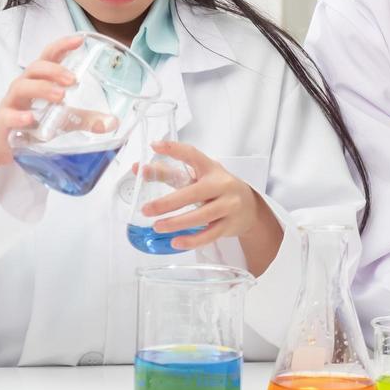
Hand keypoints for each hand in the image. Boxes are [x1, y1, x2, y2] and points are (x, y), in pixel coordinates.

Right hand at [0, 35, 81, 180]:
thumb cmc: (30, 124)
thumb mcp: (60, 120)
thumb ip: (84, 119)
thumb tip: (112, 122)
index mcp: (38, 81)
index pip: (49, 57)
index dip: (62, 45)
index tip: (79, 40)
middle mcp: (23, 87)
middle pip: (35, 68)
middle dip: (54, 70)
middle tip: (73, 80)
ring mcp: (11, 104)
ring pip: (21, 87)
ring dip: (41, 88)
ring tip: (60, 96)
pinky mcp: (2, 124)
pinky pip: (7, 116)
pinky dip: (18, 116)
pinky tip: (30, 119)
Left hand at [142, 141, 281, 272]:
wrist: (250, 208)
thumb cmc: (218, 189)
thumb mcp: (199, 177)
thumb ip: (169, 173)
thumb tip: (139, 170)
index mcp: (211, 168)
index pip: (192, 154)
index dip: (174, 149)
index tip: (154, 146)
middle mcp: (221, 184)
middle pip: (193, 193)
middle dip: (167, 203)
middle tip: (146, 210)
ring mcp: (228, 205)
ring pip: (201, 216)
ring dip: (177, 223)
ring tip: (157, 226)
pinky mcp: (230, 225)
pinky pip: (209, 235)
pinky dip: (192, 240)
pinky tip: (176, 242)